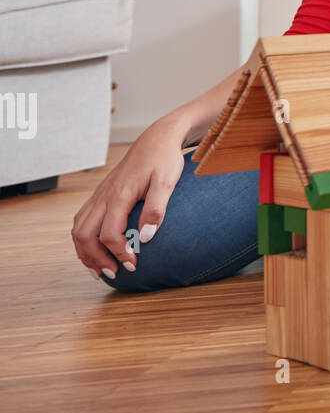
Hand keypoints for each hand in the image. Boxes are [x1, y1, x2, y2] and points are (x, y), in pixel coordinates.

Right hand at [71, 119, 187, 279]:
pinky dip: (84, 239)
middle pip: (84, 235)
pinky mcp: (100, 194)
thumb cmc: (164, 159)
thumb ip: (156, 208)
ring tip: (100, 269)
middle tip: (113, 274)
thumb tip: (145, 238)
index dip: (119, 253)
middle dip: (95, 259)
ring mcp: (99, 195)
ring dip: (85, 252)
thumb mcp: (167, 182)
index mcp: (119, 195)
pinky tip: (96, 249)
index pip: (109, 234)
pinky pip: (82, 220)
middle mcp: (104, 196)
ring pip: (78, 229)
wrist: (156, 138)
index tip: (134, 265)